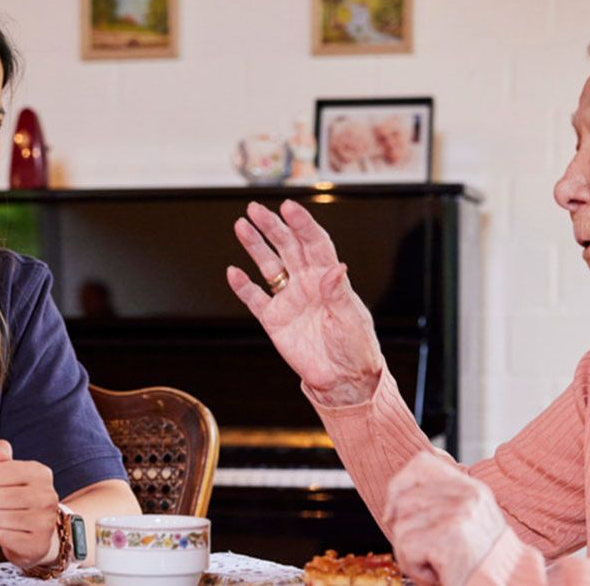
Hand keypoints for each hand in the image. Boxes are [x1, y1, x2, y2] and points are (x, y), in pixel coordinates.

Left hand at [0, 439, 59, 568]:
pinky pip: (2, 537)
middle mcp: (47, 496)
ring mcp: (45, 521)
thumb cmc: (21, 501)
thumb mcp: (12, 474)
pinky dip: (2, 536)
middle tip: (2, 505)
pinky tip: (13, 533)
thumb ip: (0, 457)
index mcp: (41, 473)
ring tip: (8, 519)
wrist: (42, 534)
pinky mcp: (38, 544)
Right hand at [226, 200, 386, 405]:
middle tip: (255, 208)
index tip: (288, 207)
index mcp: (329, 279)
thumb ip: (339, 295)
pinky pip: (255, 299)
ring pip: (269, 265)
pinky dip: (243, 286)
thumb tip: (336, 268)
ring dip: (256, 246)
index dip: (302, 224)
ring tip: (241, 225)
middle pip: (288, 247)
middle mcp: (307, 283)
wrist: (342, 381)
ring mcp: (290, 300)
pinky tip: (233, 271)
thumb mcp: (352, 321)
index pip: (315, 243)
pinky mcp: (275, 320)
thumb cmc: (356, 349)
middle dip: (273, 226)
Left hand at [383, 452, 505, 585]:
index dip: (399, 485)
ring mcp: (459, 513)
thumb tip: (395, 501)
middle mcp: (468, 495)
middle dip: (404, 531)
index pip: (422, 463)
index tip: (393, 512)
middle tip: (429, 553)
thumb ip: (439, 504)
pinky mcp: (449, 535)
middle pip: (404, 500)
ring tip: (438, 564)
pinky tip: (439, 573)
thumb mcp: (465, 524)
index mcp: (472, 488)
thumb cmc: (480, 565)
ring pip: (401, 525)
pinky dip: (414, 568)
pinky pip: (406, 547)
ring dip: (410, 553)